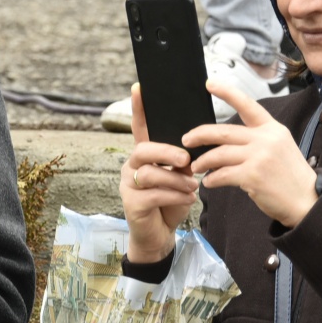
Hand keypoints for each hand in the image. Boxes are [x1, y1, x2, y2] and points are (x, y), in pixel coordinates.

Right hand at [118, 84, 197, 263]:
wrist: (160, 234)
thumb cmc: (171, 202)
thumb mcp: (180, 178)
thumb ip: (181, 163)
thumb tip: (191, 153)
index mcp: (145, 156)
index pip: (139, 127)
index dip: (139, 108)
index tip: (139, 87)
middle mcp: (132, 166)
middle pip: (143, 149)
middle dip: (166, 152)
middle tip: (185, 159)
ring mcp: (129, 184)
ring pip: (151, 173)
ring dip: (176, 179)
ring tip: (192, 187)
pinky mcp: (131, 203)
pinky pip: (154, 194)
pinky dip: (175, 195)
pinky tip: (187, 199)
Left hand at [183, 79, 320, 227]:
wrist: (307, 200)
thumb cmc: (290, 177)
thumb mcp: (280, 147)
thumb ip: (258, 139)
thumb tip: (226, 141)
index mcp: (272, 128)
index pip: (247, 104)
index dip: (226, 92)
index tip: (209, 83)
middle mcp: (266, 139)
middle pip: (223, 132)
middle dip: (200, 135)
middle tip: (186, 140)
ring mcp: (259, 157)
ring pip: (219, 155)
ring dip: (203, 162)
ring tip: (196, 168)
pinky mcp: (252, 176)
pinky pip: (222, 175)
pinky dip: (212, 179)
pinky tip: (209, 182)